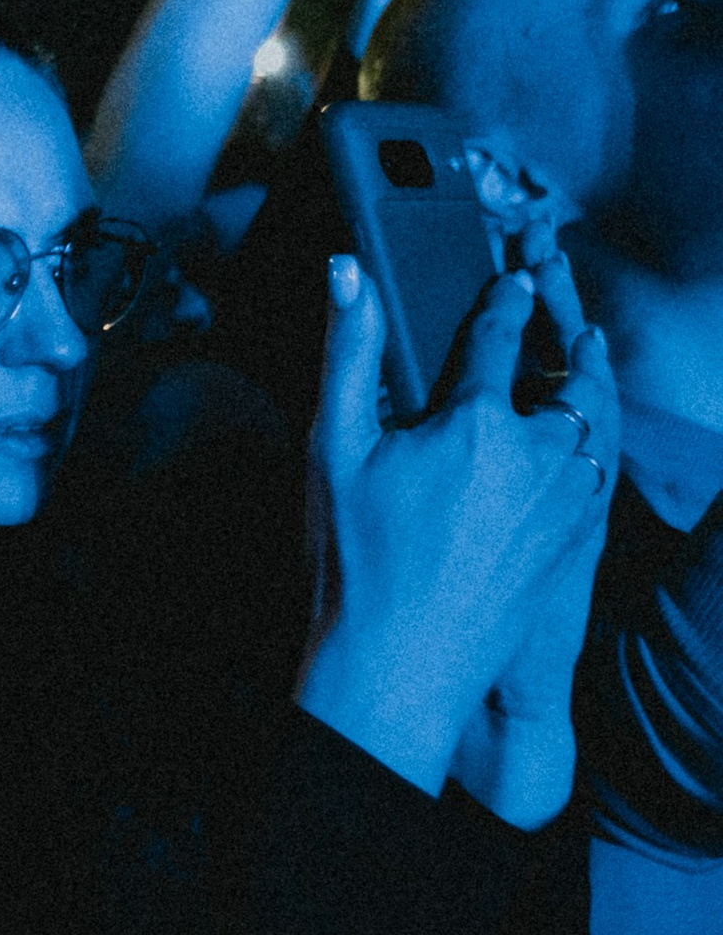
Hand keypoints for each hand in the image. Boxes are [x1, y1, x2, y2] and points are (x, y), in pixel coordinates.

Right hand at [297, 251, 615, 798]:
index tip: (519, 277)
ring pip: (595, 428)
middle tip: (574, 310)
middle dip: (574, 339)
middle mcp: (538, 458)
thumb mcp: (336, 447)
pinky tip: (577, 443)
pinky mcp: (574, 542)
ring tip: (585, 364)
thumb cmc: (358, 559)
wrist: (402, 664)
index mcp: (479, 424)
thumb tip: (348, 270)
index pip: (500, 335)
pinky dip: (592, 444)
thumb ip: (350, 350)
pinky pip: (596, 474)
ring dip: (592, 393)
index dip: (508, 300)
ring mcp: (565, 504)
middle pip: (575, 379)